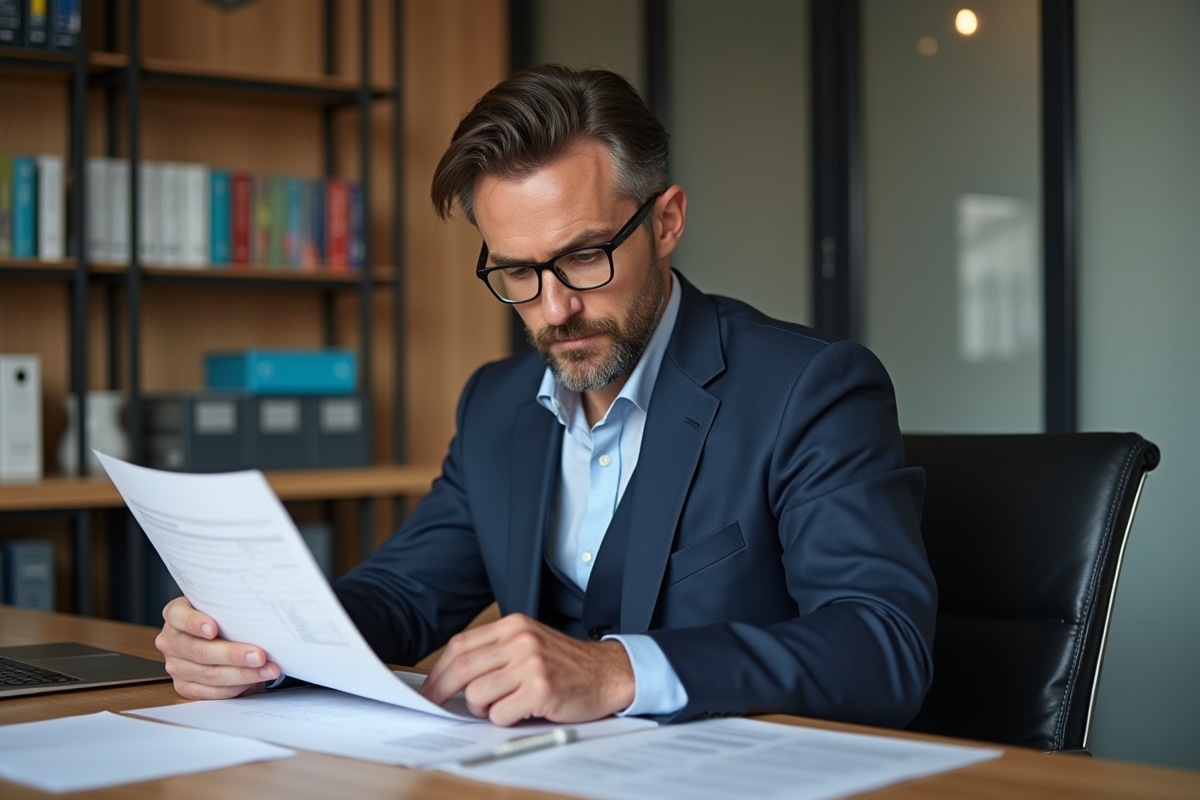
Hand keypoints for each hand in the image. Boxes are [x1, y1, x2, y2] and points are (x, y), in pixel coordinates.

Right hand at [155, 596, 280, 699]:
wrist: (221, 637)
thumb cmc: (224, 617)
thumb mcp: (224, 606)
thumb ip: (231, 608)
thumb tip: (261, 612)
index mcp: (175, 614)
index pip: (178, 616)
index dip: (195, 623)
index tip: (214, 628)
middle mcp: (171, 641)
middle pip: (200, 651)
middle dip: (233, 655)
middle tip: (259, 655)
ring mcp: (176, 666)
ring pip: (210, 674)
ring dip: (243, 674)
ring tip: (268, 670)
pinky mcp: (185, 686)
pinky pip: (212, 691)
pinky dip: (237, 687)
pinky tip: (255, 680)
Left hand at [420, 613, 634, 725]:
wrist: (609, 672)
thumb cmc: (567, 664)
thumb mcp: (530, 644)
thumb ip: (496, 652)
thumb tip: (452, 677)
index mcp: (514, 626)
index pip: (461, 645)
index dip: (439, 670)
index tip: (430, 689)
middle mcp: (521, 641)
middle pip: (463, 668)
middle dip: (442, 692)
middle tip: (437, 706)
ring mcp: (531, 664)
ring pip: (478, 694)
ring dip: (481, 709)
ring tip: (501, 706)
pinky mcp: (541, 690)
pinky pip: (500, 714)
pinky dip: (503, 719)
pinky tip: (521, 711)